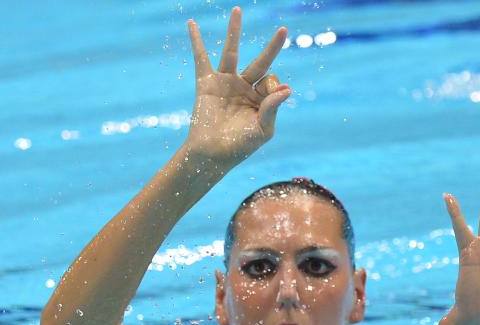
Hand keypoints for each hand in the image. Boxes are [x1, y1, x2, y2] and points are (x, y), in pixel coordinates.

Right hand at [183, 7, 290, 165]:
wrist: (211, 155)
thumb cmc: (239, 147)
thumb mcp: (262, 130)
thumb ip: (273, 109)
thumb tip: (287, 88)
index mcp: (261, 100)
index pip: (272, 82)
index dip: (273, 87)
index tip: (267, 98)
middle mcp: (244, 88)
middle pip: (261, 62)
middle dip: (273, 47)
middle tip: (284, 30)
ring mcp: (225, 83)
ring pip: (231, 52)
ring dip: (235, 31)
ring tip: (238, 10)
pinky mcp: (206, 83)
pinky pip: (201, 58)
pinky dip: (196, 41)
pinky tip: (192, 24)